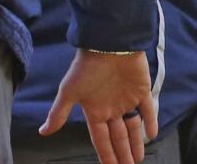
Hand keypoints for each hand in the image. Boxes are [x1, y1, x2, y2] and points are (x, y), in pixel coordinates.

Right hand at [40, 49, 156, 163]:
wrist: (107, 44)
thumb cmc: (86, 68)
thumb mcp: (69, 92)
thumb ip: (59, 113)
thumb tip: (42, 132)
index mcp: (95, 111)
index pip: (101, 139)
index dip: (106, 154)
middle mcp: (111, 108)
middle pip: (118, 137)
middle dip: (122, 154)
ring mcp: (127, 100)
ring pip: (133, 127)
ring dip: (136, 143)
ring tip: (138, 159)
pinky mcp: (142, 90)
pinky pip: (148, 109)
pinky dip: (151, 121)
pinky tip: (153, 135)